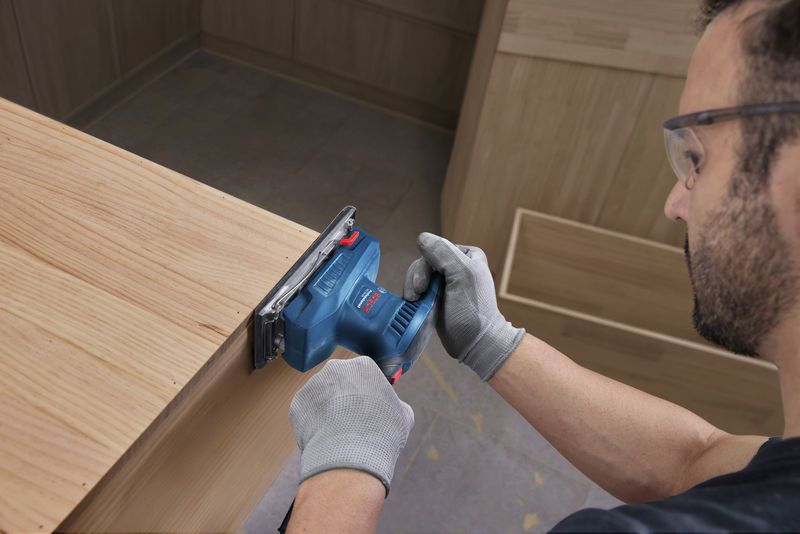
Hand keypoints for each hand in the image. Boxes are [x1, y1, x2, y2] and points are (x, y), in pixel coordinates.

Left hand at [289, 356, 413, 493]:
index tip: (368, 406)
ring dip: (327, 410)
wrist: (350, 456)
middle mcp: (335, 368)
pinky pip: (307, 412)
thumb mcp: (403, 415)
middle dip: (344, 397)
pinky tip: (325, 437)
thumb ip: (395, 404)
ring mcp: (313, 385)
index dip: (367, 391)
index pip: (364, 373)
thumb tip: (393, 407)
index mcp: (362, 365)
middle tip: (352, 420)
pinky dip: (313, 423)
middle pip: (340, 381)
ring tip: (338, 433)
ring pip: (321, 396)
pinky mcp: (297, 403)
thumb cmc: (381, 434)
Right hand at [403, 232, 524, 380]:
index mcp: (467, 256)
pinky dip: (413, 296)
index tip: (424, 284)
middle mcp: (456, 267)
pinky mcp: (435, 298)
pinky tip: (416, 305)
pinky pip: (417, 289)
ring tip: (415, 301)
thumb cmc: (473, 310)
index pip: (436, 248)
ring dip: (412, 287)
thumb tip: (422, 238)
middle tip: (417, 294)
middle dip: (417, 277)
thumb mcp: (462, 274)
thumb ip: (442, 252)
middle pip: (424, 262)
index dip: (426, 264)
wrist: (475, 343)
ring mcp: (445, 284)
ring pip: (417, 275)